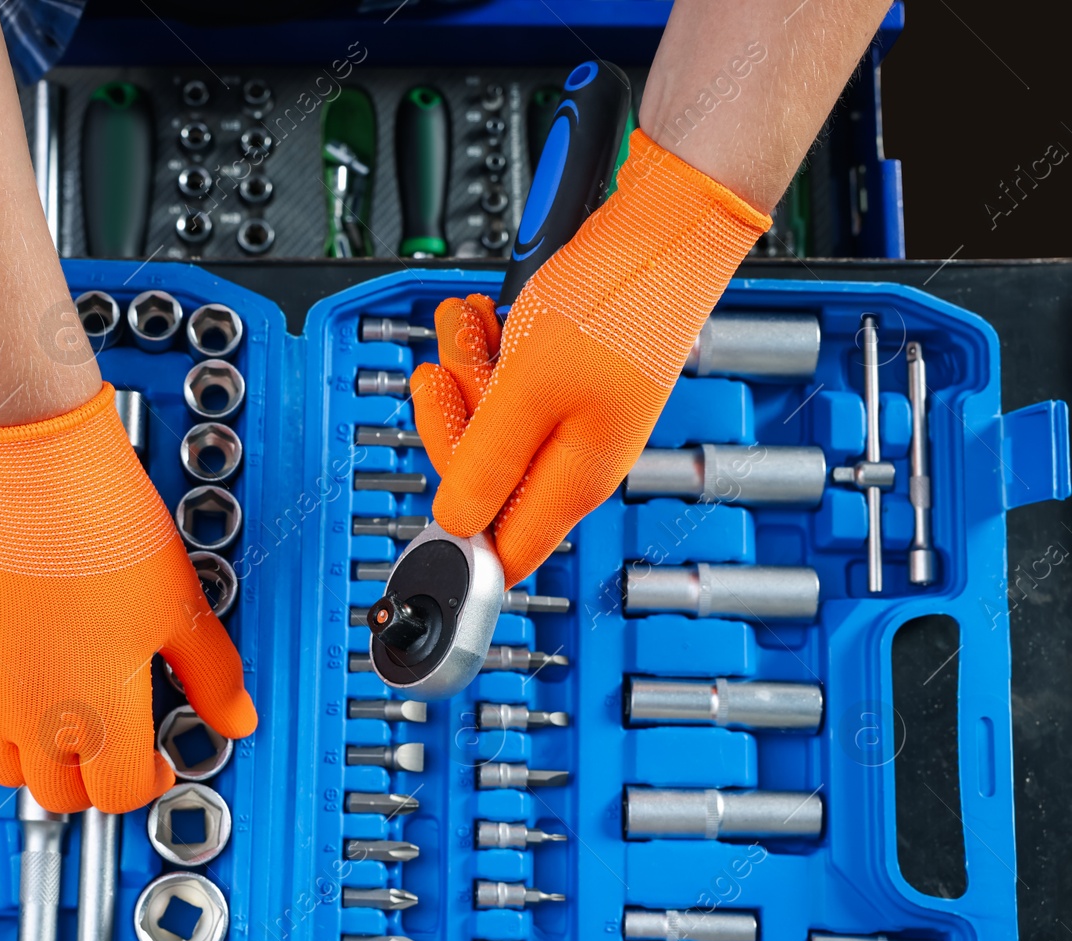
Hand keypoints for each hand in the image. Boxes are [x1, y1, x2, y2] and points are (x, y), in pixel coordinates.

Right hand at [0, 384, 256, 812]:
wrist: (40, 477)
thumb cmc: (106, 531)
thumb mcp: (181, 609)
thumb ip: (213, 676)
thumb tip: (237, 718)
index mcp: (98, 712)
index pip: (118, 794)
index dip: (147, 781)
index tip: (157, 759)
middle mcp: (34, 714)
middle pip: (61, 795)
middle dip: (95, 780)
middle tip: (118, 747)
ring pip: (6, 770)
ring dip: (41, 764)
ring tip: (70, 726)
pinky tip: (26, 697)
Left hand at [412, 130, 769, 583]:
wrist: (668, 231)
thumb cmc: (617, 303)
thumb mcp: (527, 391)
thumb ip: (486, 465)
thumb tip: (455, 527)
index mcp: (572, 481)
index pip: (503, 551)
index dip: (458, 534)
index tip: (429, 497)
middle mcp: (577, 459)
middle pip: (485, 476)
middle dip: (450, 420)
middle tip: (440, 374)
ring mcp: (577, 418)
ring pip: (493, 420)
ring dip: (464, 371)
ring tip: (461, 325)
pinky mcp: (574, 380)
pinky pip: (514, 383)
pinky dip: (490, 351)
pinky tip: (483, 321)